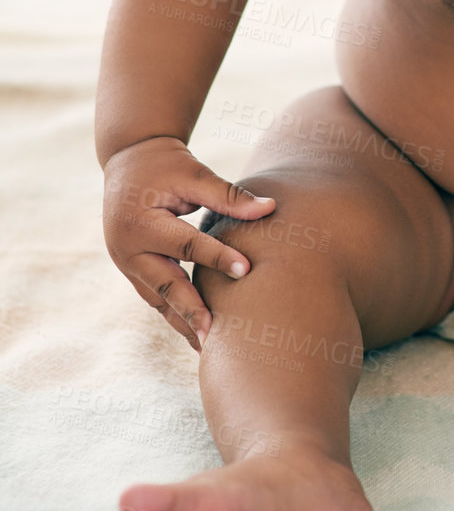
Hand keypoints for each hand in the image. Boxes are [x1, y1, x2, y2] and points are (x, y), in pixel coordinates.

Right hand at [103, 137, 275, 351]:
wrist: (128, 160)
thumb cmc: (166, 165)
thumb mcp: (194, 174)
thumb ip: (228, 195)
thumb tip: (270, 207)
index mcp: (140, 223)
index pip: (185, 244)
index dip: (217, 257)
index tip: (247, 270)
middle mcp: (127, 250)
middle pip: (165, 286)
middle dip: (192, 313)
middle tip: (217, 339)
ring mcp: (127, 264)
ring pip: (159, 300)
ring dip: (184, 324)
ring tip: (210, 350)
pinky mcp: (133, 271)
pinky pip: (156, 298)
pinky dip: (176, 316)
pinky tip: (197, 335)